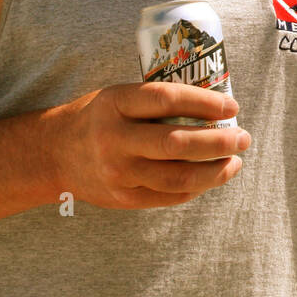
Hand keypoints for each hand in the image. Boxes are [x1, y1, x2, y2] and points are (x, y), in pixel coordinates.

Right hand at [53, 81, 248, 209]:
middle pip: (178, 143)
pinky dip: (198, 186)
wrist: (52, 154)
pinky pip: (170, 195)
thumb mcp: (118, 97)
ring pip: (179, 176)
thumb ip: (157, 101)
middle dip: (219, 141)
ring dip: (216, 170)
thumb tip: (216, 104)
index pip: (167, 99)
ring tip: (234, 161)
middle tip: (244, 137)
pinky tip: (212, 176)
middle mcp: (115, 139)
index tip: (232, 105)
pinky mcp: (124, 198)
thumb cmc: (98, 118)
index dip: (205, 102)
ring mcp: (118, 173)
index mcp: (115, 103)